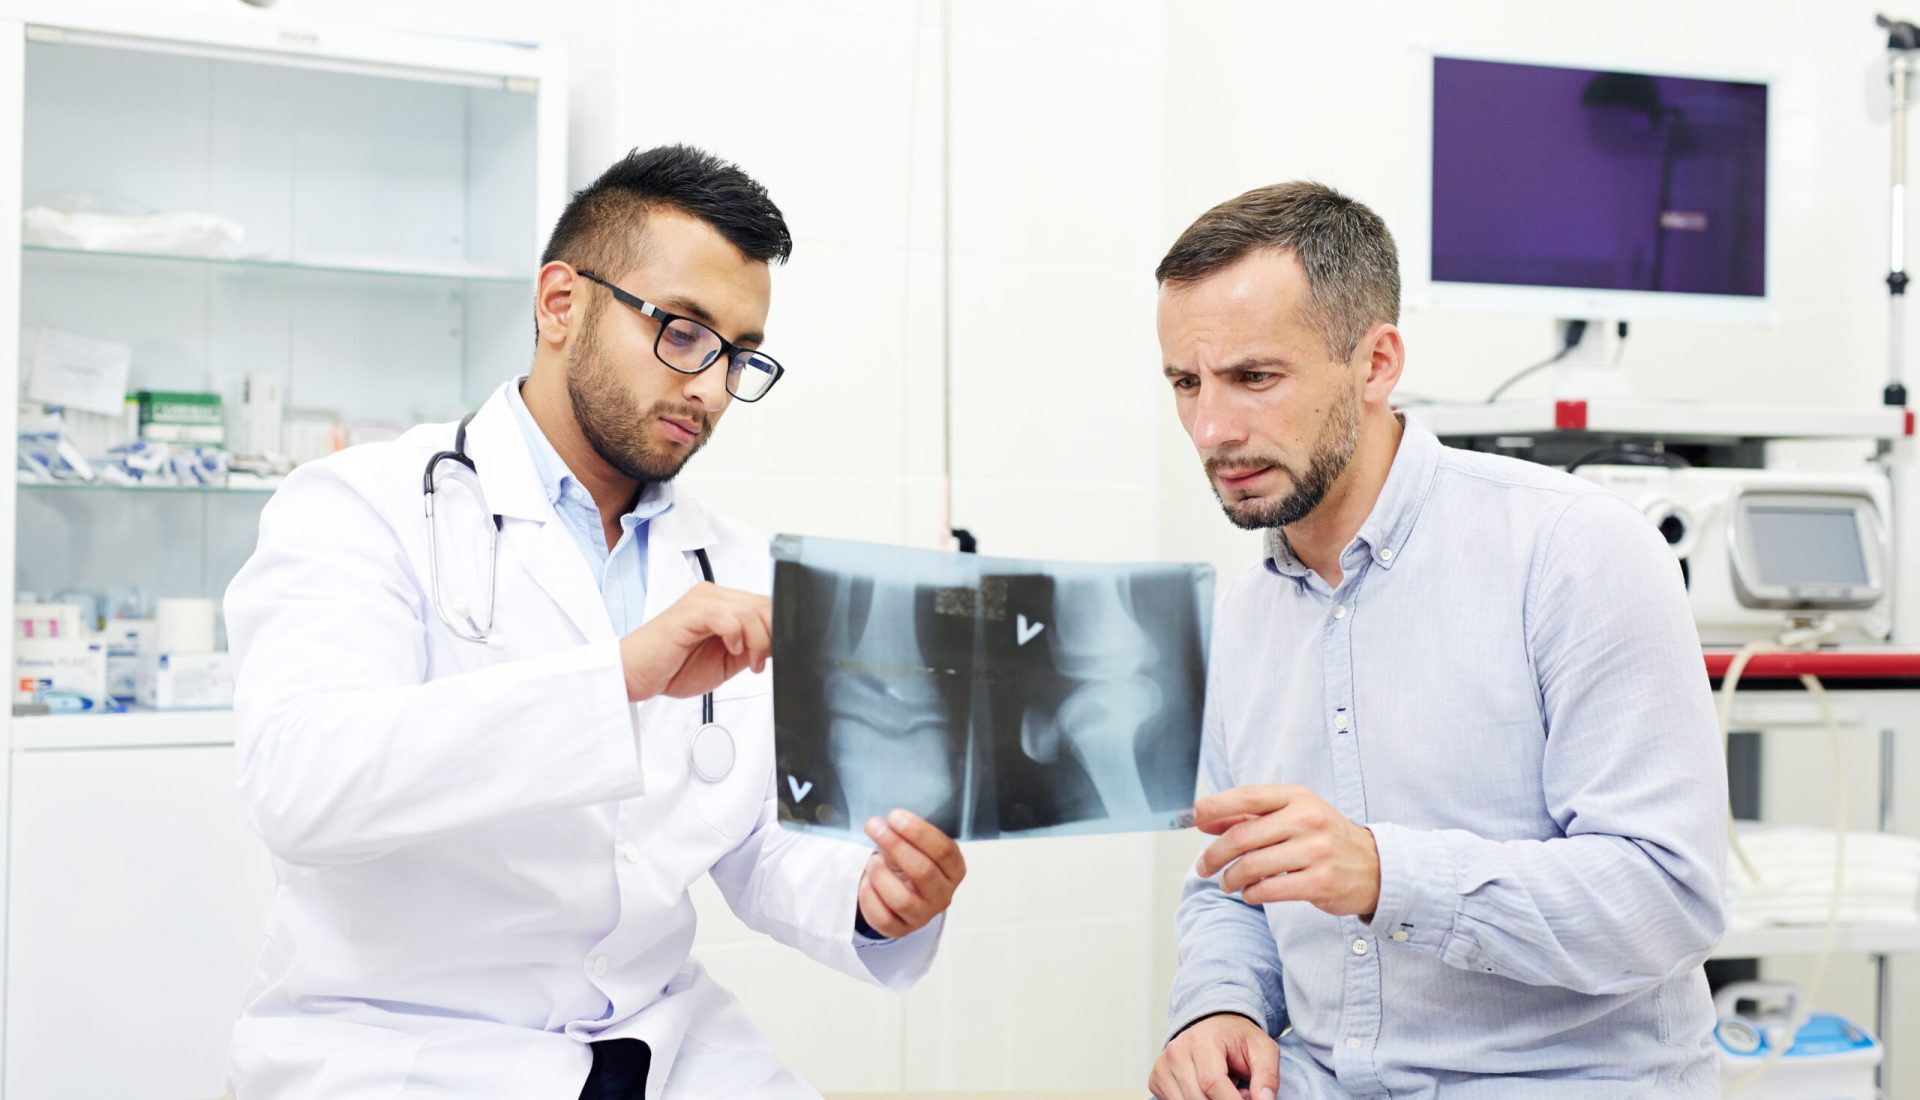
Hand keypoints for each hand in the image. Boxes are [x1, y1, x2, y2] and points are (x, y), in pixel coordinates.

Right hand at [619, 582, 770, 701]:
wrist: (636, 674)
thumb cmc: (674, 667)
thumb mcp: (727, 660)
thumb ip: (753, 648)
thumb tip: (780, 644)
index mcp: (724, 604)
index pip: (765, 605)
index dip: (779, 629)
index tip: (777, 654)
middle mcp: (714, 596)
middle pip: (763, 604)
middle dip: (772, 635)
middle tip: (761, 662)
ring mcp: (701, 601)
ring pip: (749, 610)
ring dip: (758, 640)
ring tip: (749, 662)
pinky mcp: (690, 612)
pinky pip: (726, 615)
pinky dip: (737, 634)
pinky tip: (733, 650)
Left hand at [857, 810, 965, 937]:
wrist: (901, 889)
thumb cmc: (909, 861)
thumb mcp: (914, 844)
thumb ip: (903, 832)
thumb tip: (879, 824)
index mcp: (954, 870)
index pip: (943, 851)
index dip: (918, 832)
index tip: (895, 816)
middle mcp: (943, 895)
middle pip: (923, 871)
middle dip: (895, 845)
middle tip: (874, 827)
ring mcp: (923, 916)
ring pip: (902, 900)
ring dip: (881, 875)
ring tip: (871, 861)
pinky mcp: (901, 930)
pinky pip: (882, 918)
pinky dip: (869, 897)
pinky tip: (866, 882)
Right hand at [1148, 1012, 1277, 1099]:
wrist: (1214, 1025)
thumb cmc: (1237, 1038)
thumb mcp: (1263, 1049)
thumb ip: (1268, 1075)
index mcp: (1201, 1040)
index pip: (1212, 1083)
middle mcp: (1176, 1052)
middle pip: (1198, 1099)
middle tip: (1241, 1093)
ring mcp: (1162, 1067)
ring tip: (1227, 1091)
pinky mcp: (1156, 1080)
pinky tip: (1208, 1094)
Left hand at [1193, 785, 1380, 916]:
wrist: (1375, 867)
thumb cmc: (1324, 838)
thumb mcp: (1291, 817)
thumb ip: (1247, 817)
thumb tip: (1202, 819)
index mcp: (1297, 797)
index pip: (1246, 797)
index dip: (1213, 807)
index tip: (1190, 818)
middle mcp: (1307, 819)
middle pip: (1242, 836)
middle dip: (1214, 855)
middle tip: (1203, 867)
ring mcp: (1316, 850)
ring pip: (1253, 865)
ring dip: (1231, 878)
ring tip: (1227, 883)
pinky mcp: (1321, 881)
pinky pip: (1270, 889)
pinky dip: (1252, 893)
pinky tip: (1250, 893)